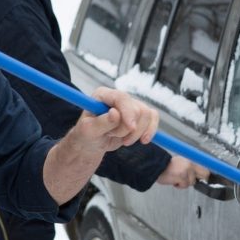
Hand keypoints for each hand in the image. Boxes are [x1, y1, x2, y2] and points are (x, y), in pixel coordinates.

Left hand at [45, 88, 158, 203]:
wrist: (92, 144)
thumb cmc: (86, 135)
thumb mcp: (88, 131)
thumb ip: (102, 122)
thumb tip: (115, 113)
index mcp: (103, 95)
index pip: (121, 98)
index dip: (128, 112)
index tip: (131, 127)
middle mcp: (118, 97)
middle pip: (136, 109)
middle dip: (126, 129)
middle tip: (112, 136)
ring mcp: (130, 105)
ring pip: (146, 115)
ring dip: (135, 133)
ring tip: (121, 139)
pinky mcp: (140, 115)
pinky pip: (153, 118)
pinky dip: (150, 131)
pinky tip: (143, 140)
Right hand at [156, 156, 209, 188]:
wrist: (157, 166)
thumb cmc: (167, 166)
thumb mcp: (181, 162)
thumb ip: (191, 167)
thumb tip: (198, 173)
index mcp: (191, 159)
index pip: (205, 166)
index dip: (206, 174)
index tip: (208, 177)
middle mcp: (190, 163)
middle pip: (205, 174)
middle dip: (199, 178)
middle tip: (190, 179)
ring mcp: (187, 170)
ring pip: (192, 182)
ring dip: (184, 183)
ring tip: (177, 178)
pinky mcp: (182, 176)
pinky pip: (184, 185)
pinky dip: (179, 185)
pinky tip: (174, 180)